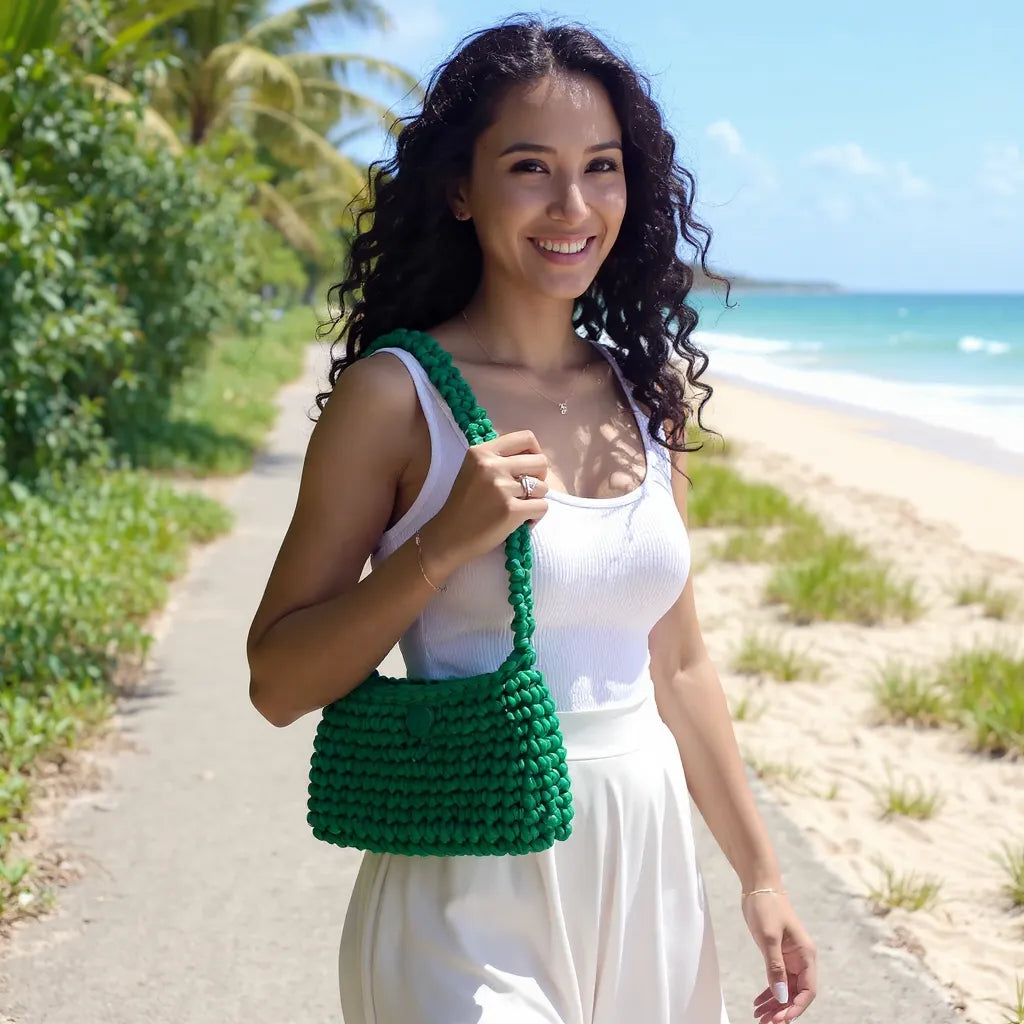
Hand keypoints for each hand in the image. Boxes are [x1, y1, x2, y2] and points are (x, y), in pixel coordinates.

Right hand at [425, 429, 549, 571]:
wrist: (448, 537)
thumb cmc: (463, 505)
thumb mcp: (473, 470)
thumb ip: (497, 459)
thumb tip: (532, 456)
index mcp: (481, 452)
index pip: (525, 438)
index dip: (535, 452)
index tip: (530, 467)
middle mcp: (491, 466)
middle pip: (540, 461)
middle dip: (539, 478)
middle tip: (526, 492)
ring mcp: (501, 488)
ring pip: (543, 487)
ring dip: (536, 499)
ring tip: (519, 508)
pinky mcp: (510, 510)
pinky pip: (542, 507)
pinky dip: (535, 516)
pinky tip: (521, 521)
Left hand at [743, 892, 816, 1022]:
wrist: (759, 885)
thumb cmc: (766, 907)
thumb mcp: (769, 937)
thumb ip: (775, 967)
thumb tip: (780, 996)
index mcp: (806, 955)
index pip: (808, 991)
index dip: (796, 1008)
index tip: (780, 1019)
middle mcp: (801, 959)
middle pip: (796, 993)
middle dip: (782, 1010)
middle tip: (765, 1022)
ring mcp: (790, 957)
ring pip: (785, 989)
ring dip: (774, 1004)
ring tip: (759, 1017)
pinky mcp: (778, 954)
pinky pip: (776, 979)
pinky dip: (769, 992)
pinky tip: (758, 1002)